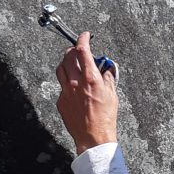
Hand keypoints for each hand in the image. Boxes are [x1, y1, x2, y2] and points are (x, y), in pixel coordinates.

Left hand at [55, 31, 117, 152]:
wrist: (93, 137)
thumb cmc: (105, 118)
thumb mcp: (112, 94)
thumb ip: (108, 77)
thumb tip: (106, 67)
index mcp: (90, 78)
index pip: (82, 50)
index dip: (83, 39)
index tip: (85, 36)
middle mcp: (75, 82)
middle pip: (68, 56)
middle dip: (73, 49)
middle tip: (78, 50)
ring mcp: (66, 91)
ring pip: (60, 68)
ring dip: (66, 62)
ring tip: (73, 64)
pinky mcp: (61, 101)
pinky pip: (61, 85)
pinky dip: (67, 81)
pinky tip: (74, 86)